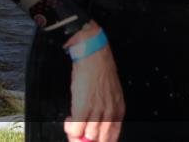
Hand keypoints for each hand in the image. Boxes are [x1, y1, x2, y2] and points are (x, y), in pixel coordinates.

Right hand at [63, 24, 124, 141]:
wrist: (93, 55)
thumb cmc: (100, 70)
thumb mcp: (110, 92)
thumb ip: (106, 109)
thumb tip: (95, 124)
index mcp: (118, 111)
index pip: (112, 137)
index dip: (100, 141)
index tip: (90, 139)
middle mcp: (110, 114)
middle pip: (100, 140)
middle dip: (87, 141)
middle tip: (79, 135)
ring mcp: (96, 111)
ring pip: (87, 136)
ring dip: (77, 134)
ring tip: (73, 124)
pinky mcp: (82, 107)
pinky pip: (76, 128)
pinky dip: (70, 128)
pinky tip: (69, 121)